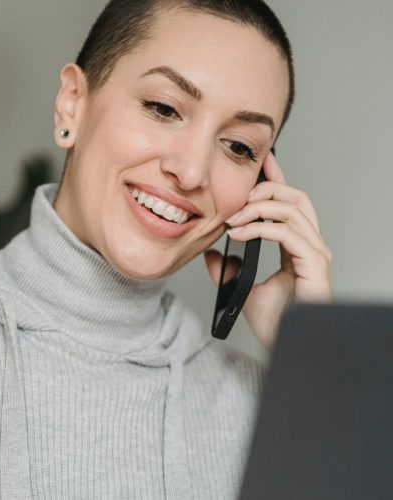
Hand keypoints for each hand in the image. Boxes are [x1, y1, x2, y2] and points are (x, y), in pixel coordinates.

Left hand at [204, 152, 331, 348]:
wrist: (284, 343)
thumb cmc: (275, 320)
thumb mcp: (243, 287)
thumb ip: (230, 268)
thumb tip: (212, 253)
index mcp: (296, 245)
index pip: (289, 203)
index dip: (276, 179)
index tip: (262, 162)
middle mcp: (310, 244)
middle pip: (295, 197)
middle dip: (265, 189)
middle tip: (237, 195)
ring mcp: (314, 252)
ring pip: (291, 209)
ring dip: (257, 208)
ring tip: (233, 218)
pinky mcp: (313, 263)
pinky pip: (287, 232)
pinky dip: (260, 228)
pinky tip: (239, 233)